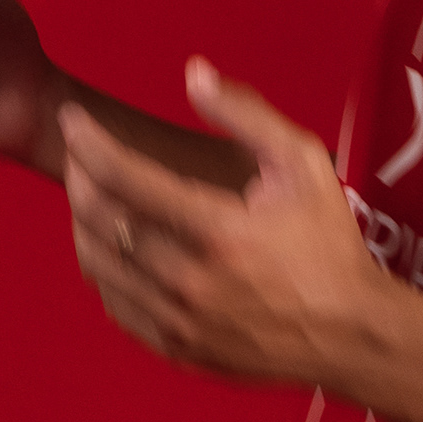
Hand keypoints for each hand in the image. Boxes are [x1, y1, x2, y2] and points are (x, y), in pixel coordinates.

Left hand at [61, 59, 389, 388]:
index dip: (88, 143)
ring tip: (91, 195)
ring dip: (83, 223)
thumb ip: (245, 114)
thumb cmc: (328, 243)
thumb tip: (194, 73)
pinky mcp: (176, 348)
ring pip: (98, 265)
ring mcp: (179, 320)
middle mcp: (190, 280)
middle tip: (79, 154)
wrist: (350, 332)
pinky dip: (103, 269)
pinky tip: (113, 247)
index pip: (125, 178)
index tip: (72, 121)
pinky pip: (115, 305)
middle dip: (78, 177)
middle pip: (100, 221)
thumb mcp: (302, 163)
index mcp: (218, 229)